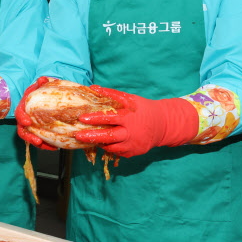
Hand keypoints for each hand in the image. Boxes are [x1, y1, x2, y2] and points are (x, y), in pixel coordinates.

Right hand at [15, 77, 56, 150]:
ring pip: (31, 138)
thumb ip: (41, 83)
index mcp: (23, 109)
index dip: (22, 118)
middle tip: (37, 141)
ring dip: (39, 144)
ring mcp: (31, 127)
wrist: (41, 97)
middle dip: (29, 137)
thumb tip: (42, 79)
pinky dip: (46, 145)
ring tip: (49, 147)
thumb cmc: (38, 92)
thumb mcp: (39, 86)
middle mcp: (25, 120)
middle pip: (22, 131)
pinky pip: (40, 140)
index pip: (19, 114)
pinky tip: (55, 147)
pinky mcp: (38, 132)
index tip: (28, 122)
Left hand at [74, 85, 198, 157]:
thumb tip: (93, 88)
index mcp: (129, 117)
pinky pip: (117, 152)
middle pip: (108, 137)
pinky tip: (102, 142)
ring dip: (98, 143)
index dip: (95, 118)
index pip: (110, 118)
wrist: (163, 125)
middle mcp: (130, 133)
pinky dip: (108, 148)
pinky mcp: (133, 153)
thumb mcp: (129, 99)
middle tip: (77, 136)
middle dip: (91, 136)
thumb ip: (111, 94)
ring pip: (111, 147)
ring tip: (87, 138)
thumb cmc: (143, 109)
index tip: (82, 118)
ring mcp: (132, 145)